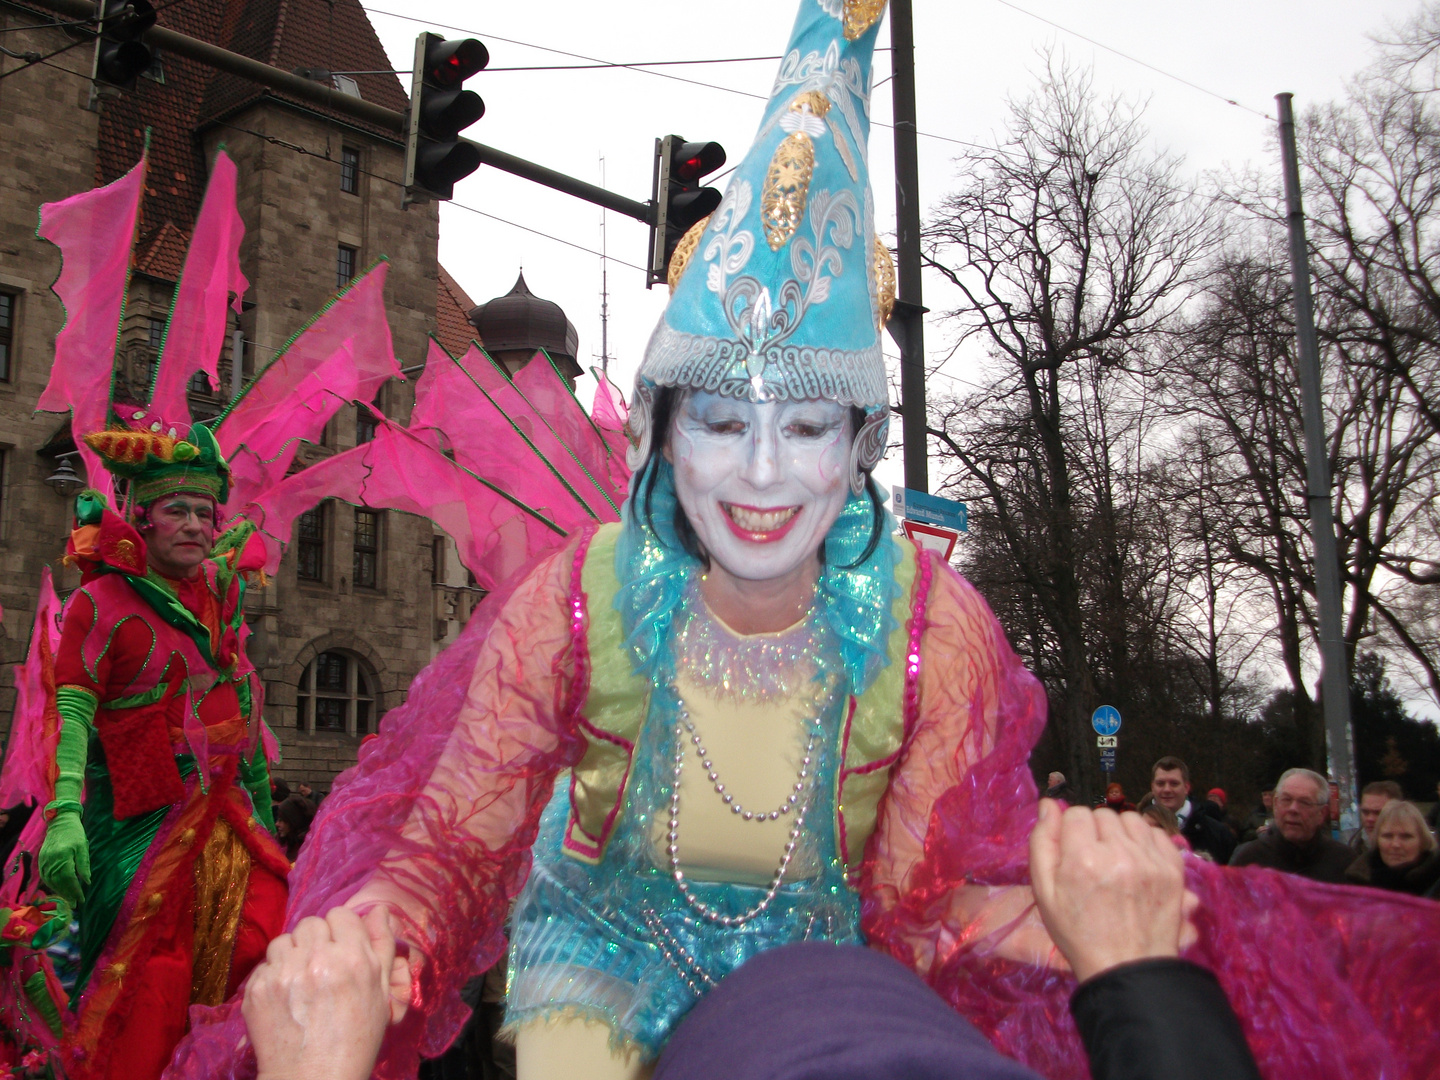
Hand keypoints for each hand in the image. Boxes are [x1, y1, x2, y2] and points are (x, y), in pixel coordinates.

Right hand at [38, 808, 88, 907]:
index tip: (82, 899)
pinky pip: (45, 877)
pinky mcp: (41, 860)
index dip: (75, 890)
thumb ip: (84, 864)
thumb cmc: (75, 833)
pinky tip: (59, 890)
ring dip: (60, 892)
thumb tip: (86, 882)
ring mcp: (44, 861)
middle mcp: (51, 860)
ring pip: (51, 881)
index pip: (69, 878)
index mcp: (62, 856)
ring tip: (69, 899)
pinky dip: (52, 885)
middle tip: (76, 904)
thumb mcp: (83, 847)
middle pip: (59, 882)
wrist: (60, 821)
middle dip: (68, 894)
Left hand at [243, 906, 411, 1079]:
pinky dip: (274, 975)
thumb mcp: (380, 994)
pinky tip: (285, 997)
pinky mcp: (256, 989)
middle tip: (321, 966)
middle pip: (311, 923)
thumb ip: (381, 946)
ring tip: (300, 980)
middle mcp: (316, 959)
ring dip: (292, 954)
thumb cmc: (356, 1040)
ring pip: (284, 940)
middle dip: (317, 940)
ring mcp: (282, 973)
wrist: (313, 1079)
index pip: (341, 914)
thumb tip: (379, 909)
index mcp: (352, 957)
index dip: (342, 930)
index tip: (342, 949)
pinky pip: (265, 965)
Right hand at [1029, 799, 1195, 982]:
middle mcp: (1119, 853)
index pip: (1075, 814)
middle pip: (1103, 815)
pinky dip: (1145, 841)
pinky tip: (1137, 861)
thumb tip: (1048, 805)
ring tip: (1117, 859)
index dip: (1071, 831)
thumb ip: (1043, 843)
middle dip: (1096, 832)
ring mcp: (1150, 861)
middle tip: (1094, 860)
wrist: (1127, 968)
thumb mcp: (1045, 892)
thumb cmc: (1078, 932)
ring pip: (1131, 820)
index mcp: (1082, 858)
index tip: (1073, 852)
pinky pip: (1157, 833)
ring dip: (1121, 833)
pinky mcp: (1173, 869)